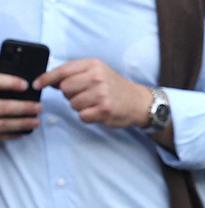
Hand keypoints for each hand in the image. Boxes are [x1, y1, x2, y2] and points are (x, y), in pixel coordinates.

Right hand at [0, 73, 39, 137]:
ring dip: (22, 123)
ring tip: (37, 122)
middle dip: (23, 107)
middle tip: (39, 107)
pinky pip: (0, 136)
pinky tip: (23, 132)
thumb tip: (16, 79)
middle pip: (3, 107)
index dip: (10, 83)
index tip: (25, 85)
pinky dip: (12, 134)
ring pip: (4, 123)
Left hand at [34, 59, 150, 128]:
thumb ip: (75, 74)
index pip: (63, 71)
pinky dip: (87, 116)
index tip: (37, 84)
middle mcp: (96, 77)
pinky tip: (97, 112)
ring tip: (93, 104)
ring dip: (79, 107)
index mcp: (92, 65)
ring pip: (73, 104)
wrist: (138, 102)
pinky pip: (82, 116)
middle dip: (70, 95)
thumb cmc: (114, 87)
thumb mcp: (97, 72)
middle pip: (65, 89)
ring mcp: (100, 94)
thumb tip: (51, 81)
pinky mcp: (104, 110)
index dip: (47, 78)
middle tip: (83, 95)